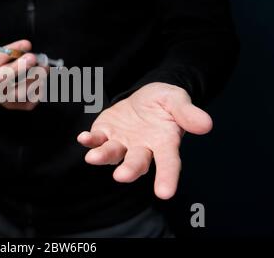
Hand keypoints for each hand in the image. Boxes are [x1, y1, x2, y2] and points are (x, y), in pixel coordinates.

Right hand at [0, 30, 41, 109]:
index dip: (12, 51)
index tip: (26, 44)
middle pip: (4, 78)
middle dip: (20, 67)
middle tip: (33, 58)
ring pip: (17, 93)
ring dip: (32, 81)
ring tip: (43, 69)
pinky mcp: (10, 105)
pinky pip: (26, 104)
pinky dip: (36, 95)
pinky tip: (42, 82)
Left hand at [77, 82, 212, 198]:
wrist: (145, 96)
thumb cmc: (165, 102)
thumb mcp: (177, 100)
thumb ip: (187, 113)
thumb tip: (206, 125)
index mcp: (165, 143)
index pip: (169, 163)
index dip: (167, 177)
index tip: (165, 193)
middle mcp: (142, 148)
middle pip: (137, 163)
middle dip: (129, 170)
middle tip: (121, 176)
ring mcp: (122, 143)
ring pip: (113, 154)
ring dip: (103, 156)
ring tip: (92, 158)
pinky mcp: (106, 132)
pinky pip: (97, 139)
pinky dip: (90, 140)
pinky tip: (83, 138)